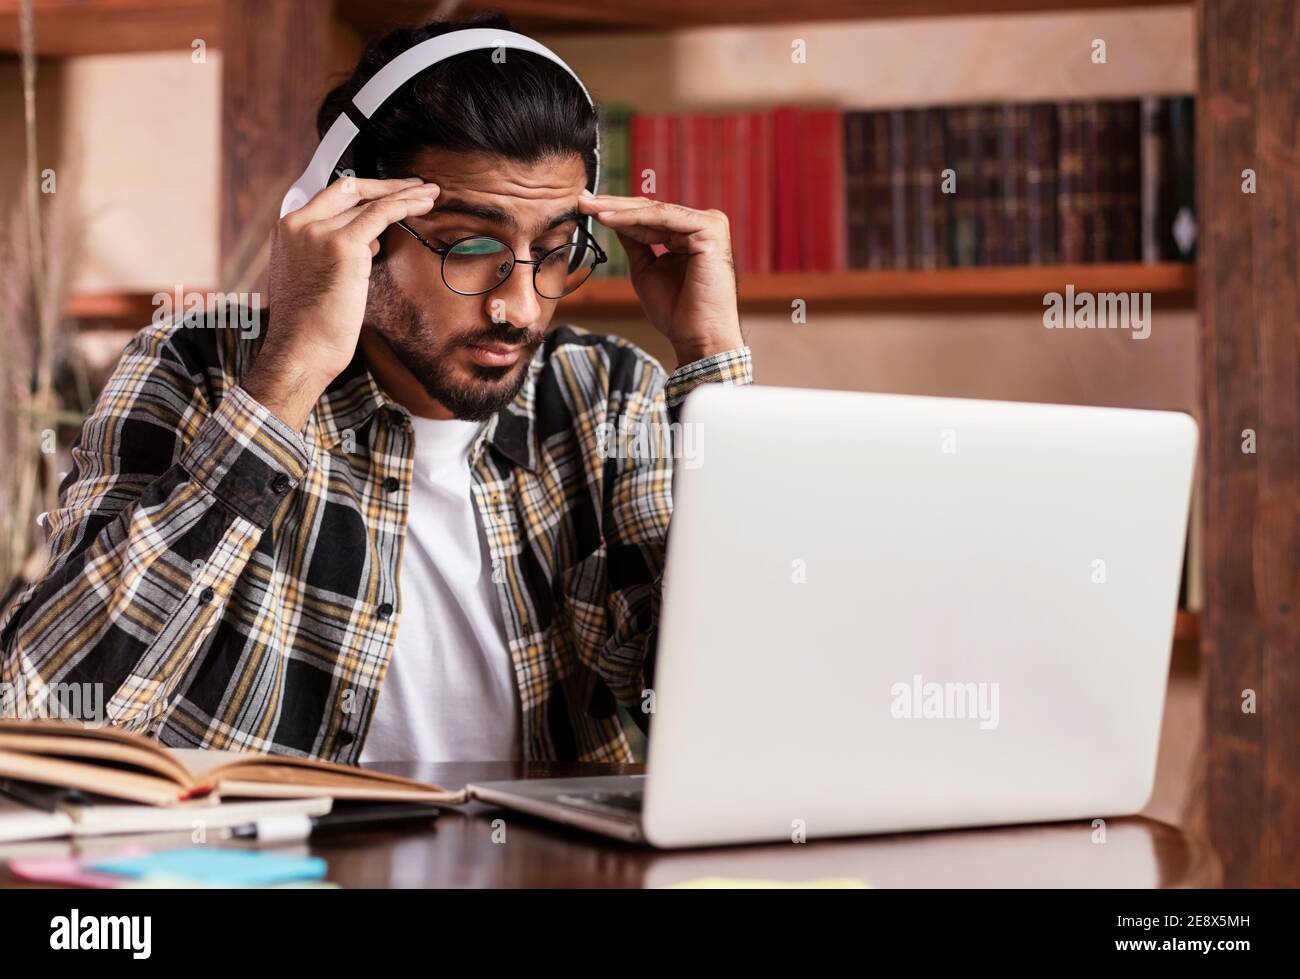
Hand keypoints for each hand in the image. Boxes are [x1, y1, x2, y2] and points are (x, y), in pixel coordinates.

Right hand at [248, 176, 440, 429]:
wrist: (301, 351)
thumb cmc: (310, 328)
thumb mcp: (315, 279)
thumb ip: (335, 253)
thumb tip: (368, 241)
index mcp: (287, 229)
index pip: (329, 197)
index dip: (362, 192)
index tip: (385, 192)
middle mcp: (298, 223)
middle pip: (348, 189)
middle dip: (385, 185)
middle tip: (414, 185)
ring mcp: (319, 231)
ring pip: (370, 200)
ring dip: (404, 193)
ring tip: (431, 193)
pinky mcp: (342, 245)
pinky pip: (381, 214)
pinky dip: (405, 204)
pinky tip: (425, 204)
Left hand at [578, 192, 743, 365]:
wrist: (698, 338)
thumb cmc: (676, 312)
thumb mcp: (646, 269)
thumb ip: (635, 243)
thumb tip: (612, 218)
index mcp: (692, 233)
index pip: (649, 216)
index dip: (617, 212)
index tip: (586, 208)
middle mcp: (704, 224)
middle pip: (651, 210)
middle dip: (613, 205)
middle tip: (581, 200)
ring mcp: (710, 225)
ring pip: (655, 211)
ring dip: (619, 209)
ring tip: (589, 208)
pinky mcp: (710, 230)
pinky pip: (663, 219)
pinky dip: (634, 219)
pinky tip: (608, 219)